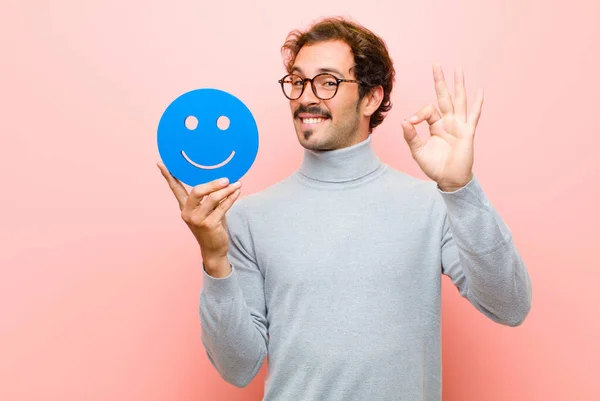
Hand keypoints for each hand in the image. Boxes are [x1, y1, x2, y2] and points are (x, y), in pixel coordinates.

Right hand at [157, 162, 240, 272]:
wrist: (214, 250)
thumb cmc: (212, 227)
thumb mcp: (207, 211)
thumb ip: (209, 197)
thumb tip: (222, 179)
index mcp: (184, 207)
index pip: (175, 189)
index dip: (168, 176)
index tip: (161, 163)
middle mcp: (188, 213)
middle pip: (196, 191)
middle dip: (212, 183)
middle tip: (226, 178)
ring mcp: (198, 220)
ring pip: (212, 199)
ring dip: (226, 190)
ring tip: (236, 184)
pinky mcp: (209, 225)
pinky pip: (222, 207)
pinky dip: (231, 198)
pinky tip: (237, 192)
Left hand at [400, 64, 483, 191]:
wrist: (449, 179)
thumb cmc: (434, 166)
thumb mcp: (418, 151)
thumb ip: (411, 136)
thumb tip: (404, 121)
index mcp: (436, 125)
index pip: (428, 110)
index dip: (418, 113)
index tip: (411, 122)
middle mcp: (448, 121)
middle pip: (444, 96)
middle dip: (440, 80)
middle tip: (436, 64)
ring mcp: (459, 125)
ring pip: (459, 100)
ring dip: (458, 84)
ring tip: (458, 68)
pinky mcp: (468, 132)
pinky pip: (474, 116)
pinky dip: (477, 104)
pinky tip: (479, 91)